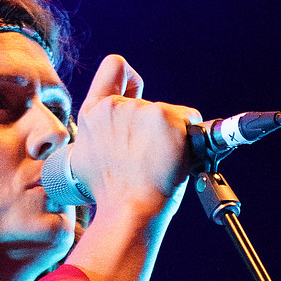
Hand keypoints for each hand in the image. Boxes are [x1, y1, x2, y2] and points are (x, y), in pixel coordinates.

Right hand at [70, 54, 199, 216]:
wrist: (129, 213)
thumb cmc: (114, 196)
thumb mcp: (89, 160)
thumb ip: (103, 135)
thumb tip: (121, 133)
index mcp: (93, 114)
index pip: (114, 68)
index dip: (130, 79)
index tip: (138, 93)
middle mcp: (114, 107)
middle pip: (149, 106)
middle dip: (153, 131)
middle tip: (149, 162)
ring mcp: (142, 111)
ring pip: (170, 117)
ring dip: (170, 139)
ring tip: (158, 168)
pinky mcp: (168, 120)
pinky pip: (190, 121)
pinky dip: (190, 141)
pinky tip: (176, 161)